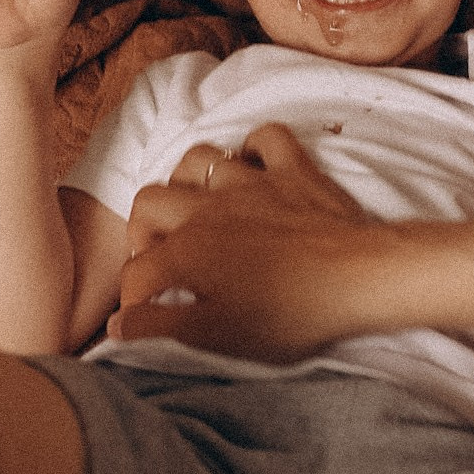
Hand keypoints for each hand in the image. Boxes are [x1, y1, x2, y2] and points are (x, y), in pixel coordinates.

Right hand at [110, 124, 373, 357]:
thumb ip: (159, 328)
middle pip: (150, 201)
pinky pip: (266, 138)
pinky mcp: (294, 170)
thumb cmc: (288, 315)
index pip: (138, 271)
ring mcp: (252, 183)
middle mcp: (209, 207)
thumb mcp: (215, 336)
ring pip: (199, 159)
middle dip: (142, 230)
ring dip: (187, 182)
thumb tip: (117, 326)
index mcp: (186, 250)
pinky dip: (255, 148)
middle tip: (159, 259)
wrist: (357, 280)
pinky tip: (253, 167)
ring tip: (194, 209)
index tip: (144, 317)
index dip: (134, 299)